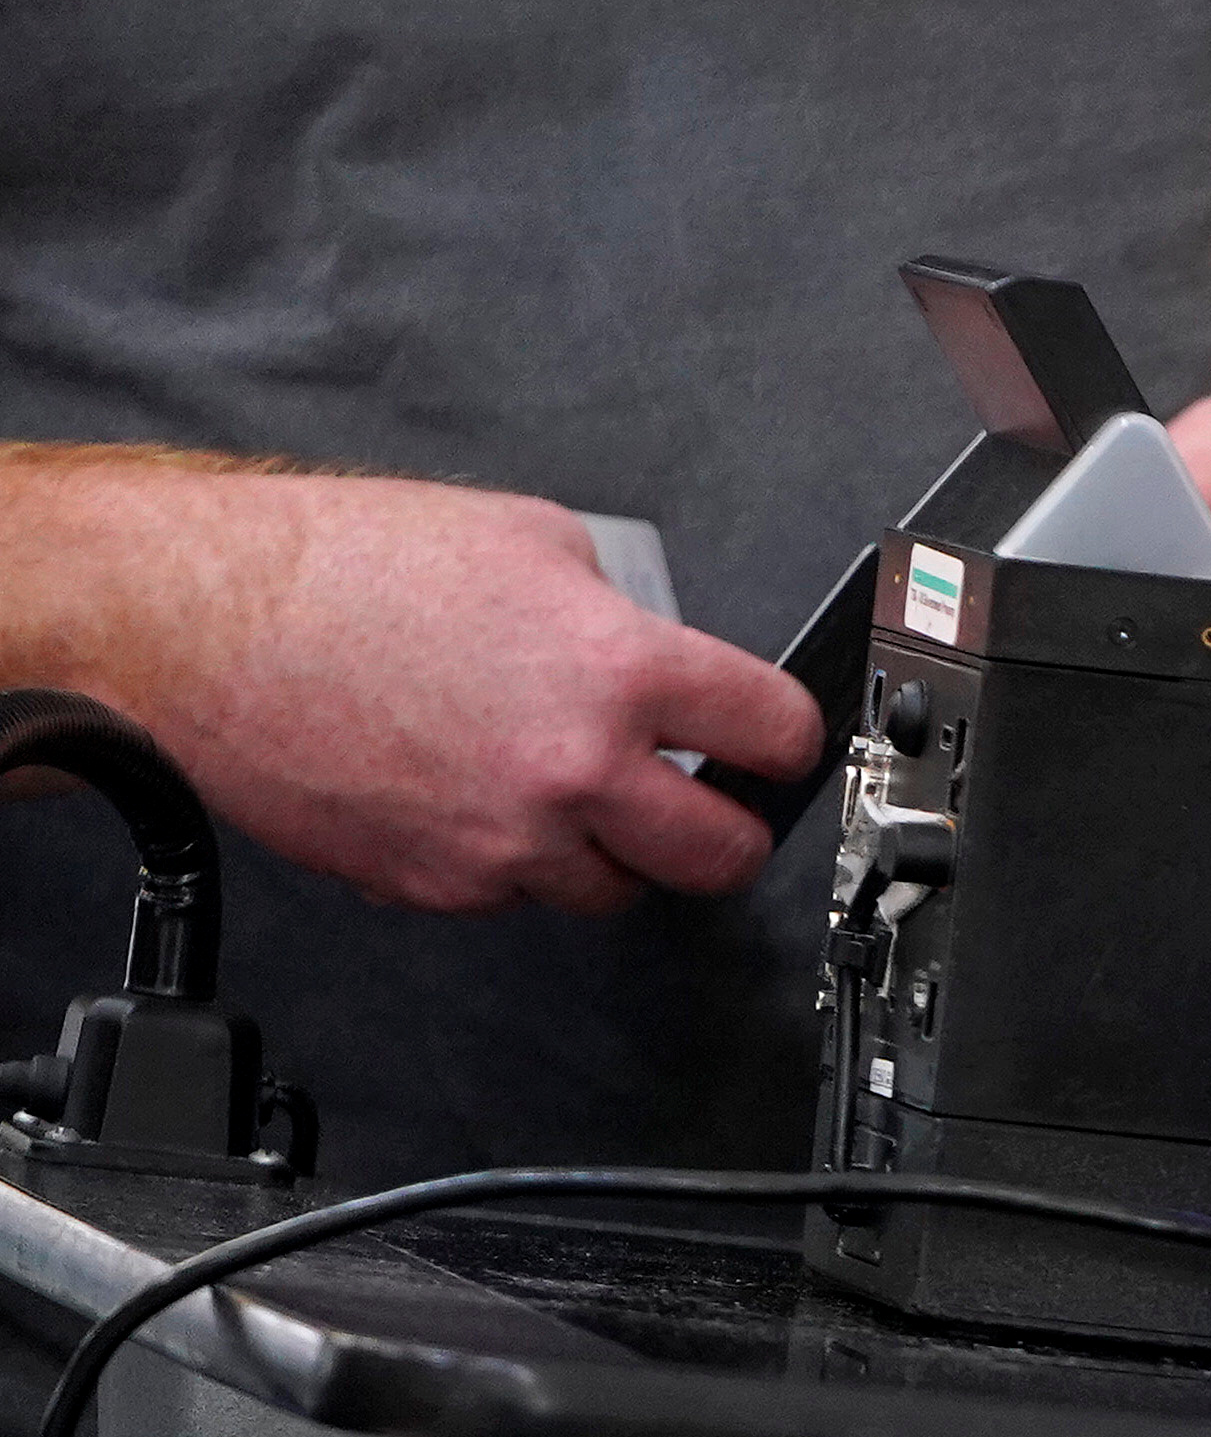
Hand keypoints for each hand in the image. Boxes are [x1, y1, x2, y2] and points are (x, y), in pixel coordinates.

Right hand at [16, 467, 826, 916]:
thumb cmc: (338, 567)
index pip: (777, 735)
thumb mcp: (529, 539)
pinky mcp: (432, 884)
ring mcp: (501, 841)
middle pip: (721, 855)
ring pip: (615, 892)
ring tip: (570, 793)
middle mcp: (570, 770)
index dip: (785, 739)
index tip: (775, 744)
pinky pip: (514, 897)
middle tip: (707, 803)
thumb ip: (620, 610)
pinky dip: (515, 864)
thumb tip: (662, 656)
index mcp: (616, 670)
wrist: (198, 624)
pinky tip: (480, 801)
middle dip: (725, 830)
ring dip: (612, 853)